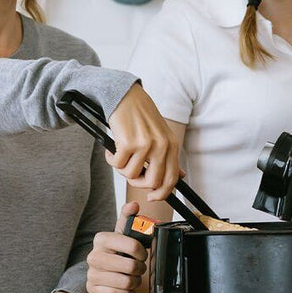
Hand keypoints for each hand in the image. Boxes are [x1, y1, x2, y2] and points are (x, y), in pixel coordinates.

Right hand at [86, 202, 149, 292]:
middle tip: (139, 267)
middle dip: (139, 268)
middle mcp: (93, 255)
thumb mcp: (126, 233)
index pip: (131, 244)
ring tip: (133, 277)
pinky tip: (125, 287)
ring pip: (124, 282)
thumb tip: (133, 205)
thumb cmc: (121, 250)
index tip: (143, 254)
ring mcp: (91, 273)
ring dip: (134, 281)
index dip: (142, 251)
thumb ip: (130, 217)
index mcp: (101, 239)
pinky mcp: (92, 289)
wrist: (114, 271)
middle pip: (129, 266)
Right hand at [107, 83, 181, 201]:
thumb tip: (180, 177)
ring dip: (122, 168)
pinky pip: (117, 165)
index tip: (151, 196)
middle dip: (138, 182)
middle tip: (130, 173)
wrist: (126, 96)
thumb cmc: (142, 115)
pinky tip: (112, 149)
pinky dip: (111, 159)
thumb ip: (170, 157)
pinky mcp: (128, 143)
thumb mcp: (162, 135)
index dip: (161, 193)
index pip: (171, 179)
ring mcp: (145, 145)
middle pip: (152, 182)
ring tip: (120, 155)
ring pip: (131, 175)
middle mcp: (161, 146)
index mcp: (171, 145)